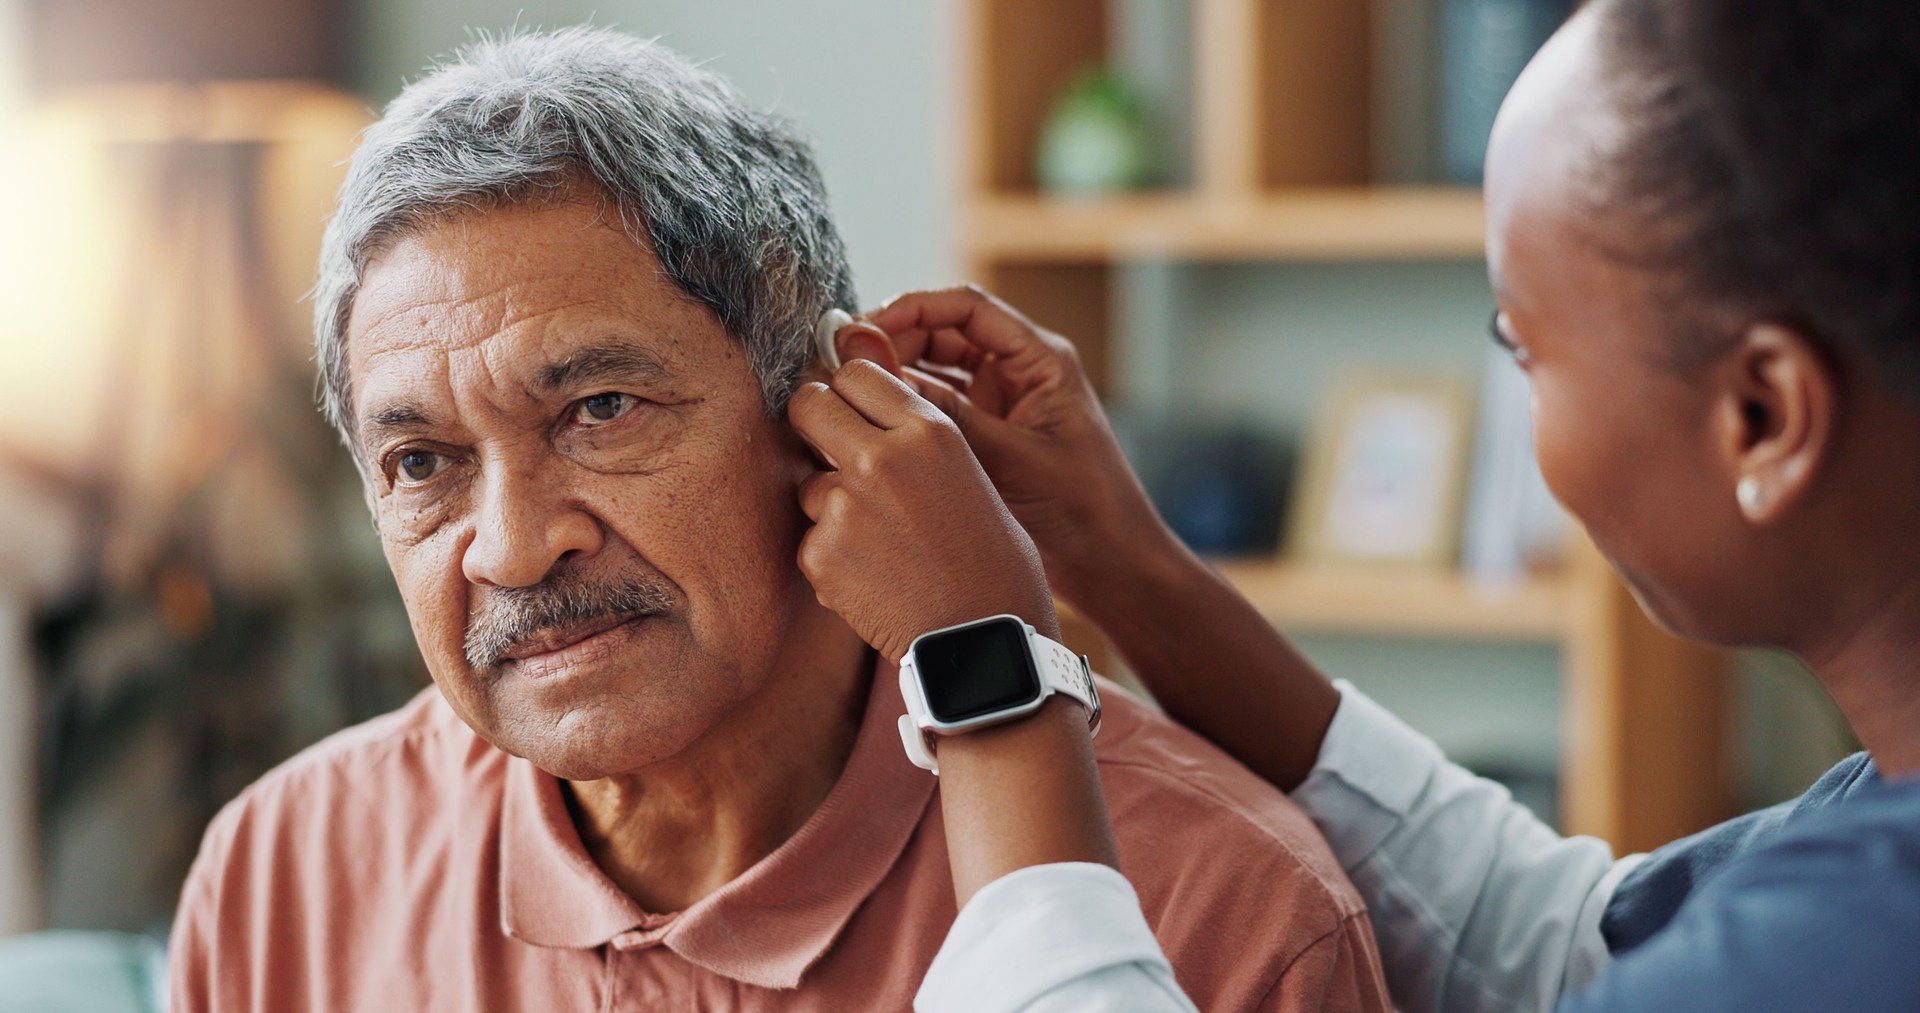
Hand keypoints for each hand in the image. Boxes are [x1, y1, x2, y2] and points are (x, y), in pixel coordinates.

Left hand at [787, 357, 1058, 662]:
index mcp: (927, 429)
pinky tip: (875, 579)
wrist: (986, 641)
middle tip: (831, 451)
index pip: (854, 373)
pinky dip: (833, 558)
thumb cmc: (990, 560)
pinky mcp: (821, 554)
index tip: (851, 411)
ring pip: (808, 483)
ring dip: (831, 505)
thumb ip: (912, 435)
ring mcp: (844, 505)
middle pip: (808, 405)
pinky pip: (810, 540)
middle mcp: (880, 456)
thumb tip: (855, 393)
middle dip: (815, 424)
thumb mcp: (967, 474)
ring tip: (882, 543)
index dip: (848, 393)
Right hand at [864, 285, 1179, 606]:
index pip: (966, 307)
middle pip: (943, 333)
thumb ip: (947, 415)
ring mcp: (1003, 406)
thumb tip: (880, 375)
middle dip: (893, 342)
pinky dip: (907, 414)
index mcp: (1040, 360)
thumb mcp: (1010, 458)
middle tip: (844, 364)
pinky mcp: (990, 438)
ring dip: (896, 378)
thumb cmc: (1083, 508)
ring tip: (849, 394)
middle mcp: (1019, 374)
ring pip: (936, 372)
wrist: (1112, 566)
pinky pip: (939, 411)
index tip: (863, 328)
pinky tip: (872, 427)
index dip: (911, 308)